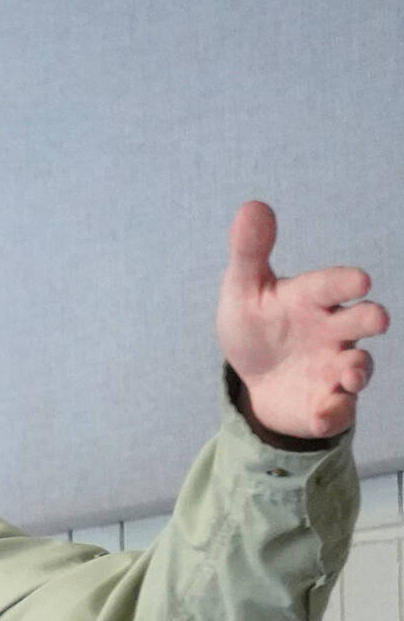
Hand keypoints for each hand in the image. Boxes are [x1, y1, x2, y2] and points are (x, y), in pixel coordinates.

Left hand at [217, 200, 387, 440]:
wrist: (258, 378)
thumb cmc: (258, 326)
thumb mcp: (244, 292)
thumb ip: (249, 253)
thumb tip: (251, 206)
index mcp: (312, 299)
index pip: (331, 284)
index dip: (344, 281)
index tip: (359, 280)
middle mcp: (333, 330)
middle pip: (358, 321)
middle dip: (368, 318)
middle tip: (376, 318)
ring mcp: (335, 366)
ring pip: (357, 366)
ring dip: (357, 369)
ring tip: (348, 373)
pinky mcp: (329, 401)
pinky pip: (338, 409)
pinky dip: (332, 412)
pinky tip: (320, 414)